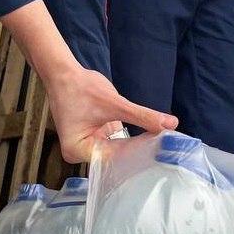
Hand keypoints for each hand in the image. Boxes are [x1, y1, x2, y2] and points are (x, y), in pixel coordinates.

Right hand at [45, 64, 177, 162]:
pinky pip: (116, 143)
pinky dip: (130, 140)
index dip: (136, 155)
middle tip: (163, 150)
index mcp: (77, 150)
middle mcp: (81, 153)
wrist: (64, 74)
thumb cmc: (79, 88)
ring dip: (135, 147)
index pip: (112, 159)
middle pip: (115, 158)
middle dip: (137, 152)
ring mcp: (88, 146)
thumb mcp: (114, 103)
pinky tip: (149, 138)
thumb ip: (142, 115)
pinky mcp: (96, 138)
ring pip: (117, 152)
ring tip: (159, 145)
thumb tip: (169, 124)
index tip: (158, 152)